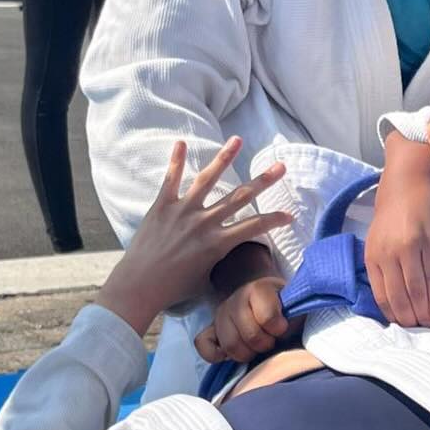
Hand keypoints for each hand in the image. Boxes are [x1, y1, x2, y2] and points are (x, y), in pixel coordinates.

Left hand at [94, 137, 290, 335]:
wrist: (139, 286)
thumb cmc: (173, 289)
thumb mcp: (206, 278)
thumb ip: (219, 261)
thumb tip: (228, 253)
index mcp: (218, 243)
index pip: (254, 226)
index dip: (275, 220)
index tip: (290, 214)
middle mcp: (205, 222)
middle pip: (240, 196)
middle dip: (263, 181)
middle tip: (280, 166)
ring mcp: (183, 211)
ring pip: (209, 179)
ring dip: (225, 158)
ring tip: (237, 139)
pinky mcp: (162, 206)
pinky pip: (171, 179)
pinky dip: (176, 161)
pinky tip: (181, 142)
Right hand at [195, 276, 295, 363]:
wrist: (266, 300)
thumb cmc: (283, 308)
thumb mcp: (295, 306)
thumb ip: (295, 315)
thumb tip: (286, 327)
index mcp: (259, 289)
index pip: (266, 317)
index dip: (278, 328)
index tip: (283, 329)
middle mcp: (235, 299)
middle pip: (249, 335)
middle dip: (264, 344)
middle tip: (271, 342)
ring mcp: (220, 315)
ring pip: (229, 344)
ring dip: (246, 353)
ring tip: (255, 349)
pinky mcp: (210, 329)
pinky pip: (203, 344)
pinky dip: (215, 354)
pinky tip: (229, 355)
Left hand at [366, 136, 429, 327]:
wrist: (411, 176)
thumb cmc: (395, 206)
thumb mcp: (380, 235)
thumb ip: (384, 261)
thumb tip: (394, 293)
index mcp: (372, 254)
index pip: (381, 295)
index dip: (392, 314)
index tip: (402, 327)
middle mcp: (387, 254)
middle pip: (399, 297)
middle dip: (409, 319)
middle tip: (418, 333)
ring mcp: (408, 249)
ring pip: (416, 290)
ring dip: (423, 313)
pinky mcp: (428, 243)